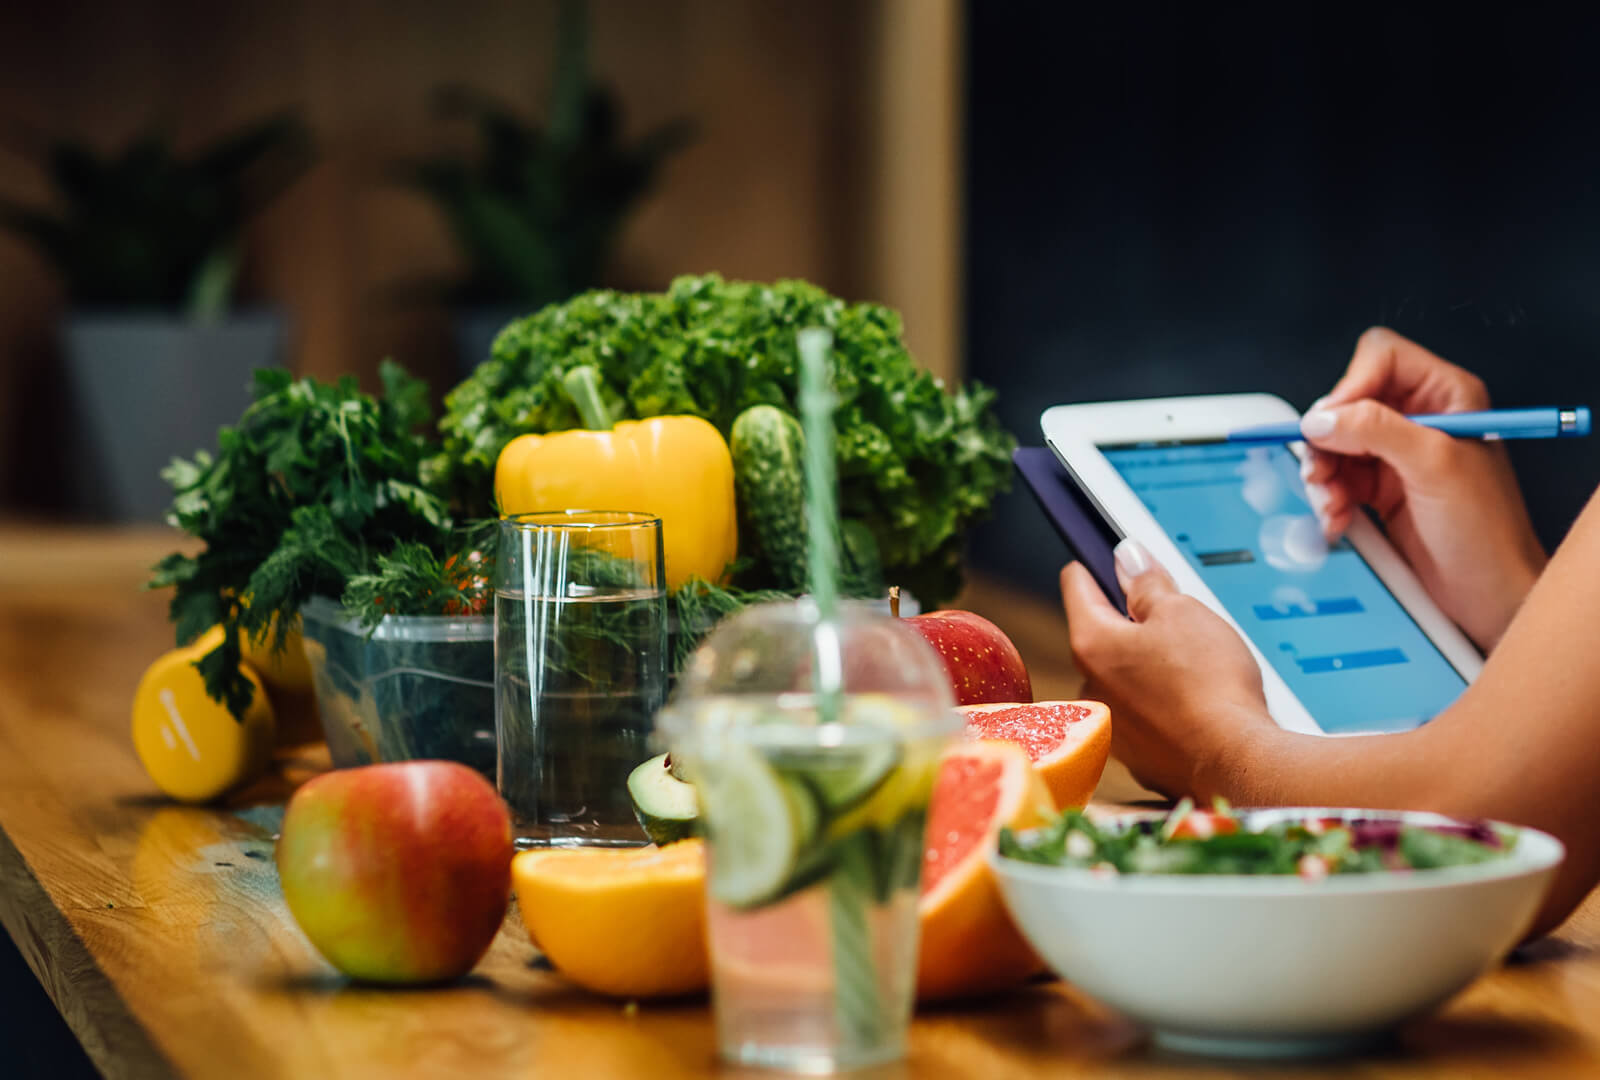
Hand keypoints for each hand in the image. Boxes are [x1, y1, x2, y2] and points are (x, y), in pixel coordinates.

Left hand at [1060, 540, 1273, 799]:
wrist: (1237, 762)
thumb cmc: (1209, 686)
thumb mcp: (1182, 613)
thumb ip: (1147, 585)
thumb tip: (1129, 560)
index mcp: (1092, 644)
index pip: (1077, 589)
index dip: (1094, 567)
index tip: (1104, 562)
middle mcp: (1090, 688)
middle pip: (1103, 637)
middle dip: (1132, 624)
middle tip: (1173, 618)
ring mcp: (1111, 726)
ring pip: (1124, 679)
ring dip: (1147, 667)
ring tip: (1193, 667)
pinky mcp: (1137, 755)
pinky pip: (1143, 715)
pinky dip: (1162, 705)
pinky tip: (1194, 703)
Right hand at [1300, 328, 1545, 650]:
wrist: (1488, 596)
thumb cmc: (1487, 532)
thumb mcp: (1434, 467)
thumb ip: (1376, 431)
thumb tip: (1321, 417)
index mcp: (1446, 396)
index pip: (1381, 359)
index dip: (1351, 385)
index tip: (1331, 422)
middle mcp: (1419, 419)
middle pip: (1347, 404)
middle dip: (1329, 441)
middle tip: (1323, 472)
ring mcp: (1397, 455)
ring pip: (1334, 444)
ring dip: (1323, 476)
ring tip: (1331, 505)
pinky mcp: (1379, 489)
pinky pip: (1334, 480)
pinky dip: (1327, 500)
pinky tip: (1337, 520)